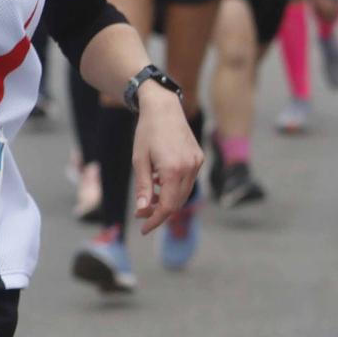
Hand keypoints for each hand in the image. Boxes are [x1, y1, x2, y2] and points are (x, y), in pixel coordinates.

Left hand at [130, 90, 202, 234]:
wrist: (163, 108)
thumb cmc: (147, 133)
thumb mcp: (139, 160)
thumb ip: (143, 186)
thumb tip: (143, 210)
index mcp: (173, 170)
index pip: (167, 206)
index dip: (155, 220)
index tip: (143, 228)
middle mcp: (189, 168)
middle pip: (177, 202)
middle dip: (159, 212)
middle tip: (141, 214)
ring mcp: (196, 163)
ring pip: (183, 193)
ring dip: (167, 200)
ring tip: (149, 198)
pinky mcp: (198, 158)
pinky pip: (187, 181)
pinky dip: (174, 187)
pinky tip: (159, 182)